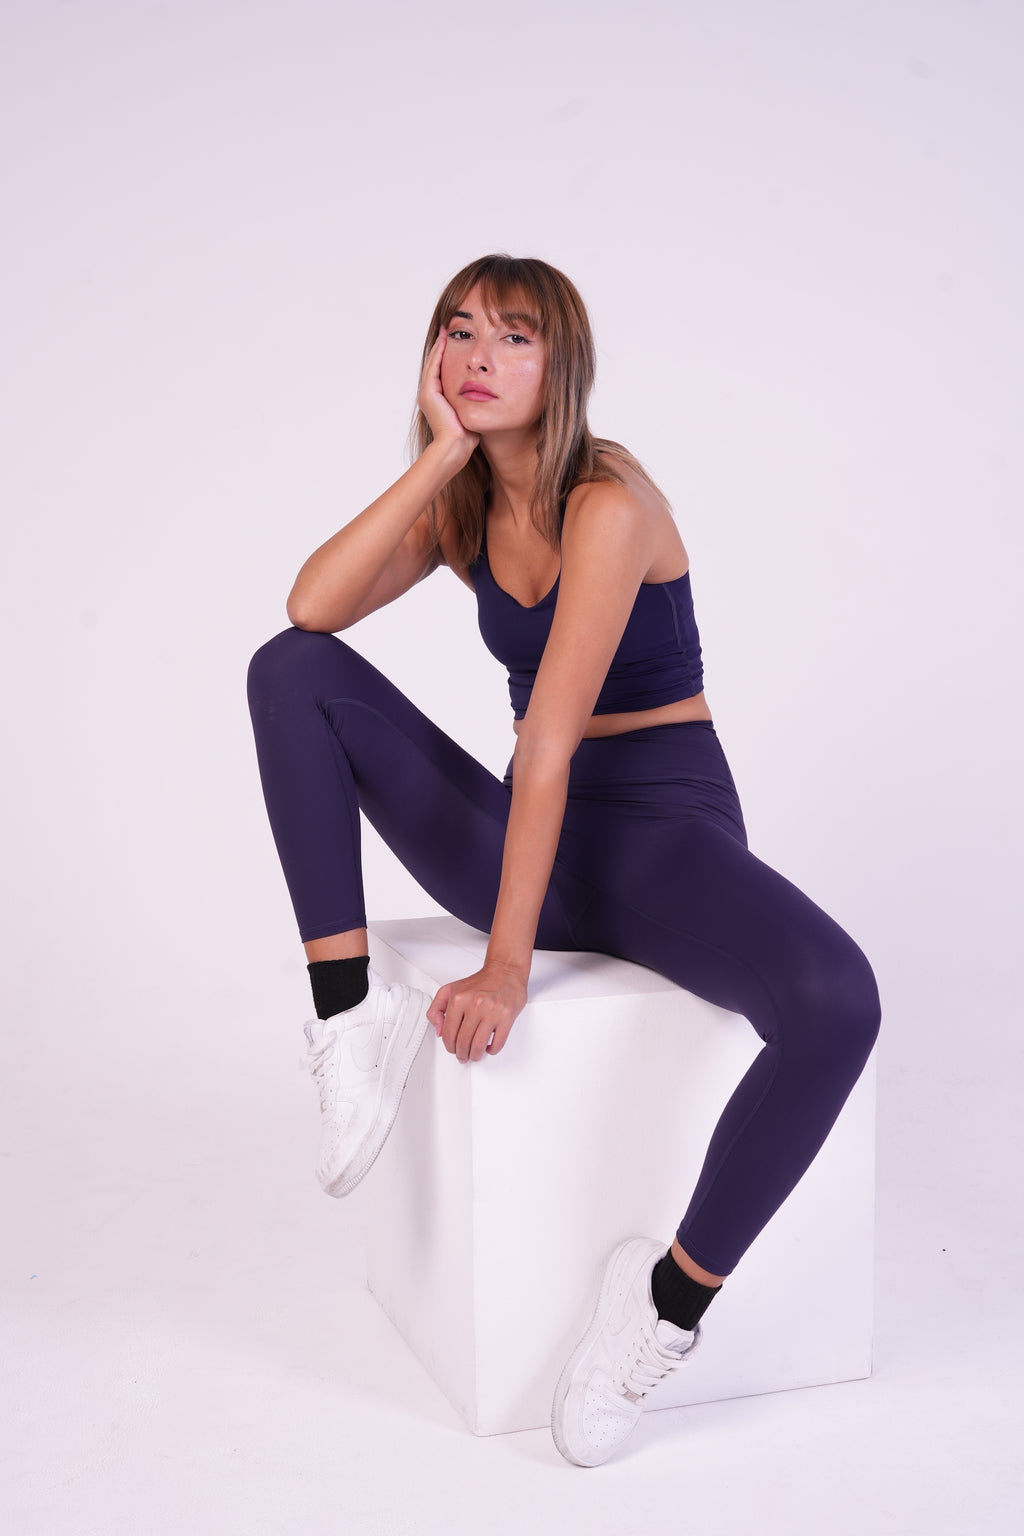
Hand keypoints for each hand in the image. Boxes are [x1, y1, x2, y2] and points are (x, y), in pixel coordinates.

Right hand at [417, 331, 479, 466]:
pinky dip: (439, 352)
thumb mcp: (472, 411)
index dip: (449, 355)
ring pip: (433, 362)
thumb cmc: (467, 436)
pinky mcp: (429, 393)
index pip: (443, 371)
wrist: (455, 447)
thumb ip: (475, 400)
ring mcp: (427, 393)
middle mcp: (430, 394)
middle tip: (449, 328)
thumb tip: (487, 393)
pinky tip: (446, 340)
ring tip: (447, 329)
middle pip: (436, 363)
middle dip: (442, 346)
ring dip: (440, 345)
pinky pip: (434, 366)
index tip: (458, 341)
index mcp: (439, 399)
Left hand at [426, 961, 528, 1062]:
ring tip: (475, 1055)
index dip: (449, 1047)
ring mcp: (491, 1011)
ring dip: (475, 1055)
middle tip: (463, 1056)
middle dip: (462, 1054)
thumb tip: (438, 1030)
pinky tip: (489, 1047)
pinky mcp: (507, 1016)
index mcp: (458, 999)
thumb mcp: (450, 989)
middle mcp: (475, 1004)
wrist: (505, 971)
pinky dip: (492, 1050)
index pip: (449, 1034)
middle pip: (463, 1042)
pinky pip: (498, 1043)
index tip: (452, 1049)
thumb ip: (436, 1008)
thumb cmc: (480, 982)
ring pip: (479, 1046)